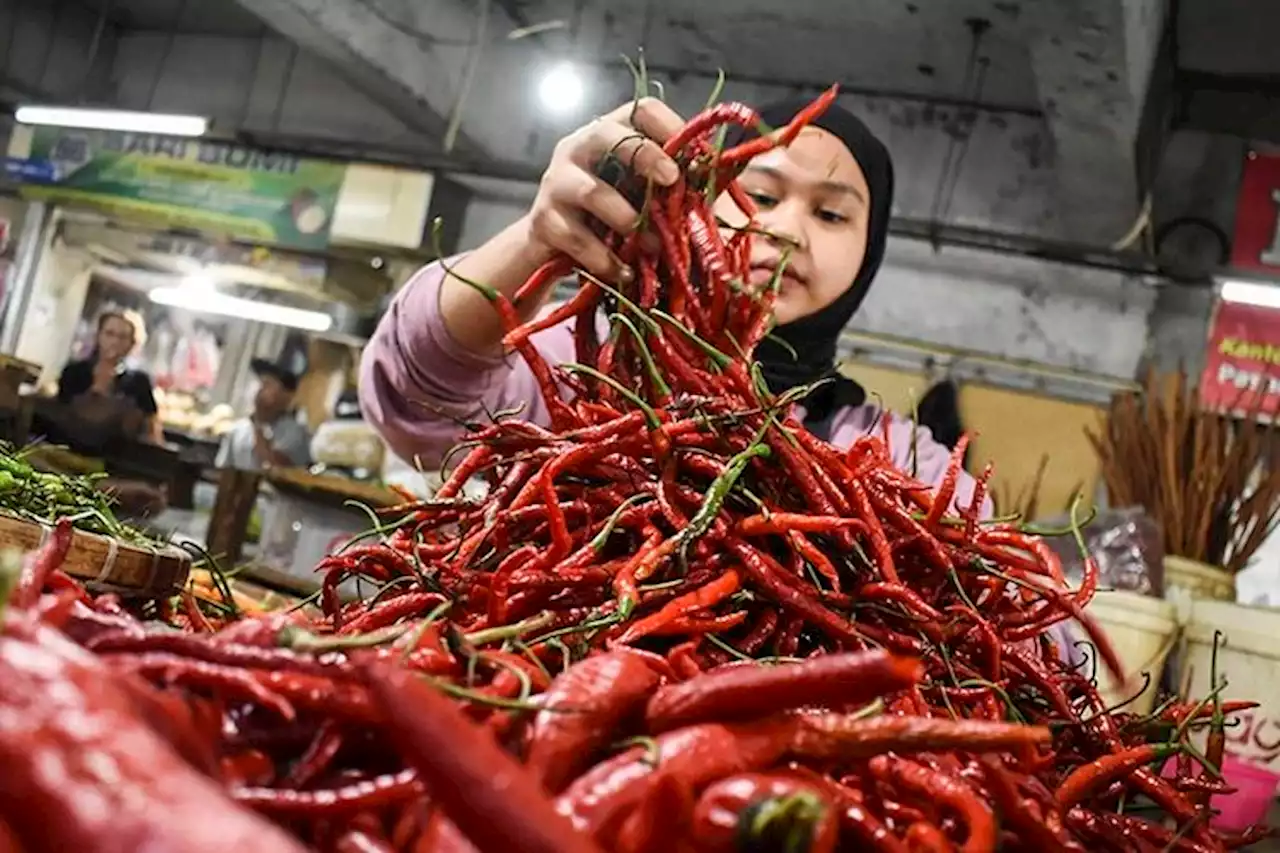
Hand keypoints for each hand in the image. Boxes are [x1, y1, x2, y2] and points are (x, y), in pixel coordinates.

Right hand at [523, 98, 685, 282]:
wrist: (552, 249)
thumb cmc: (607, 217)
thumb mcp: (640, 194)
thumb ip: (672, 186)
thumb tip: (722, 181)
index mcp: (609, 134)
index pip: (641, 112)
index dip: (671, 126)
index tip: (695, 155)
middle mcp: (577, 148)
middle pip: (608, 135)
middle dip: (645, 156)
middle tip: (672, 180)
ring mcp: (556, 182)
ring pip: (593, 192)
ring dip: (629, 220)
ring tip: (654, 246)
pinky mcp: (543, 221)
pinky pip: (578, 239)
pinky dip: (606, 259)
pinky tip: (626, 272)